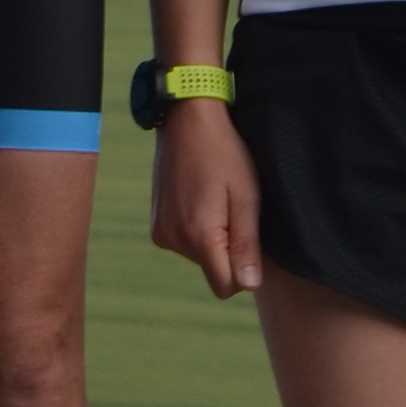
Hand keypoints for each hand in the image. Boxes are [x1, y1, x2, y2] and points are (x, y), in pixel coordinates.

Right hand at [151, 96, 261, 297]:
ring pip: (199, 257)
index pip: (226, 287)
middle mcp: (174, 240)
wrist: (186, 120)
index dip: (244, 270)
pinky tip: (200, 198)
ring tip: (215, 198)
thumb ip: (246, 245)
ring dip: (212, 238)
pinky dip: (196, 229)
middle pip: (213, 271)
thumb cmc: (224, 153)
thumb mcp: (246, 197)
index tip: (249, 238)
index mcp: (199, 235)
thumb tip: (249, 285)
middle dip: (227, 250)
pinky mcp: (156, 225)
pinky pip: (184, 243)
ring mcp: (161, 232)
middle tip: (232, 207)